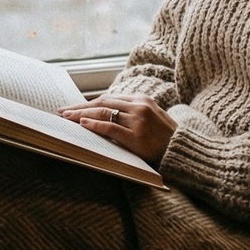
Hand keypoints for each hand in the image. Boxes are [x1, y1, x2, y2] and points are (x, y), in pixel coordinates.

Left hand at [58, 94, 175, 165]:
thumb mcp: (152, 119)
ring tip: (67, 117)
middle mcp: (139, 106)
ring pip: (104, 112)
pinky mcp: (137, 136)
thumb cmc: (167, 139)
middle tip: (63, 111)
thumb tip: (104, 115)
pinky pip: (111, 127)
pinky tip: (82, 124)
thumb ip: (132, 114)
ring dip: (82, 114)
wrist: (186, 152)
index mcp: (142, 100)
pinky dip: (95, 125)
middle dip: (80, 107)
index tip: (73, 107)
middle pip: (103, 102)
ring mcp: (138, 121)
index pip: (109, 98)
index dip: (89, 102)